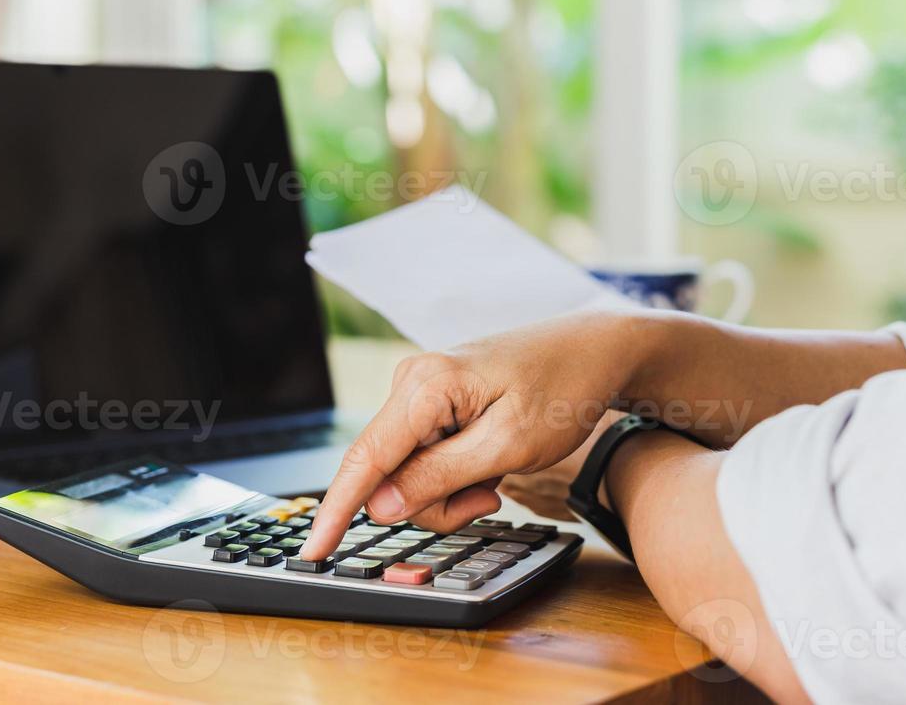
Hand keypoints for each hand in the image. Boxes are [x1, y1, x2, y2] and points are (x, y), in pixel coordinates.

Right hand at [300, 312, 650, 560]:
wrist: (592, 352)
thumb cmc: (562, 391)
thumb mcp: (508, 447)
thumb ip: (440, 477)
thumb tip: (379, 506)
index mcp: (426, 386)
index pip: (365, 458)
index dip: (336, 511)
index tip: (312, 553)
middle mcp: (411, 382)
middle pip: (390, 475)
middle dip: (437, 502)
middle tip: (491, 496)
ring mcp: (420, 390)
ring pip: (409, 473)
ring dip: (451, 491)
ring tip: (498, 473)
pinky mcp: (432, 402)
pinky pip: (424, 458)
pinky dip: (456, 474)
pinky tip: (490, 460)